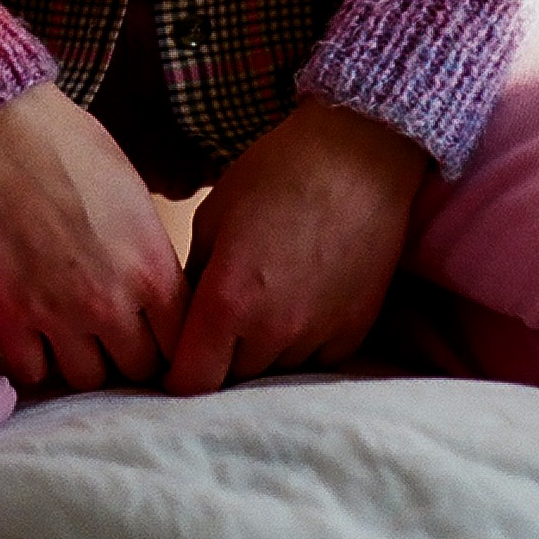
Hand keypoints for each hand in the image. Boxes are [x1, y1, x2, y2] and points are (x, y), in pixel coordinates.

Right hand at [0, 82, 188, 392]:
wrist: (6, 130)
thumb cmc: (75, 149)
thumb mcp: (137, 199)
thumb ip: (150, 258)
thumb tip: (158, 297)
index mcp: (151, 269)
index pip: (182, 345)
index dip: (173, 342)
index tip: (160, 335)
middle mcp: (111, 303)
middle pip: (137, 369)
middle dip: (132, 354)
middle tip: (118, 334)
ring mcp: (59, 315)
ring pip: (87, 379)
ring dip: (86, 360)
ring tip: (78, 334)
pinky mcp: (11, 318)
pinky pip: (33, 373)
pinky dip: (37, 361)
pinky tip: (39, 336)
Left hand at [165, 98, 430, 395]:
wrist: (359, 157)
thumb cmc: (278, 172)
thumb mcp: (214, 215)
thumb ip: (195, 279)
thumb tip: (185, 318)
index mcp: (228, 301)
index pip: (192, 381)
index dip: (179, 372)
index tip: (181, 355)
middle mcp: (272, 331)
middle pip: (233, 378)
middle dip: (224, 354)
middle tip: (229, 310)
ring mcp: (316, 336)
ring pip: (275, 370)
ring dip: (265, 347)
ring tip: (272, 293)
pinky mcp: (352, 334)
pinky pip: (314, 359)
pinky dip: (303, 340)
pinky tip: (304, 295)